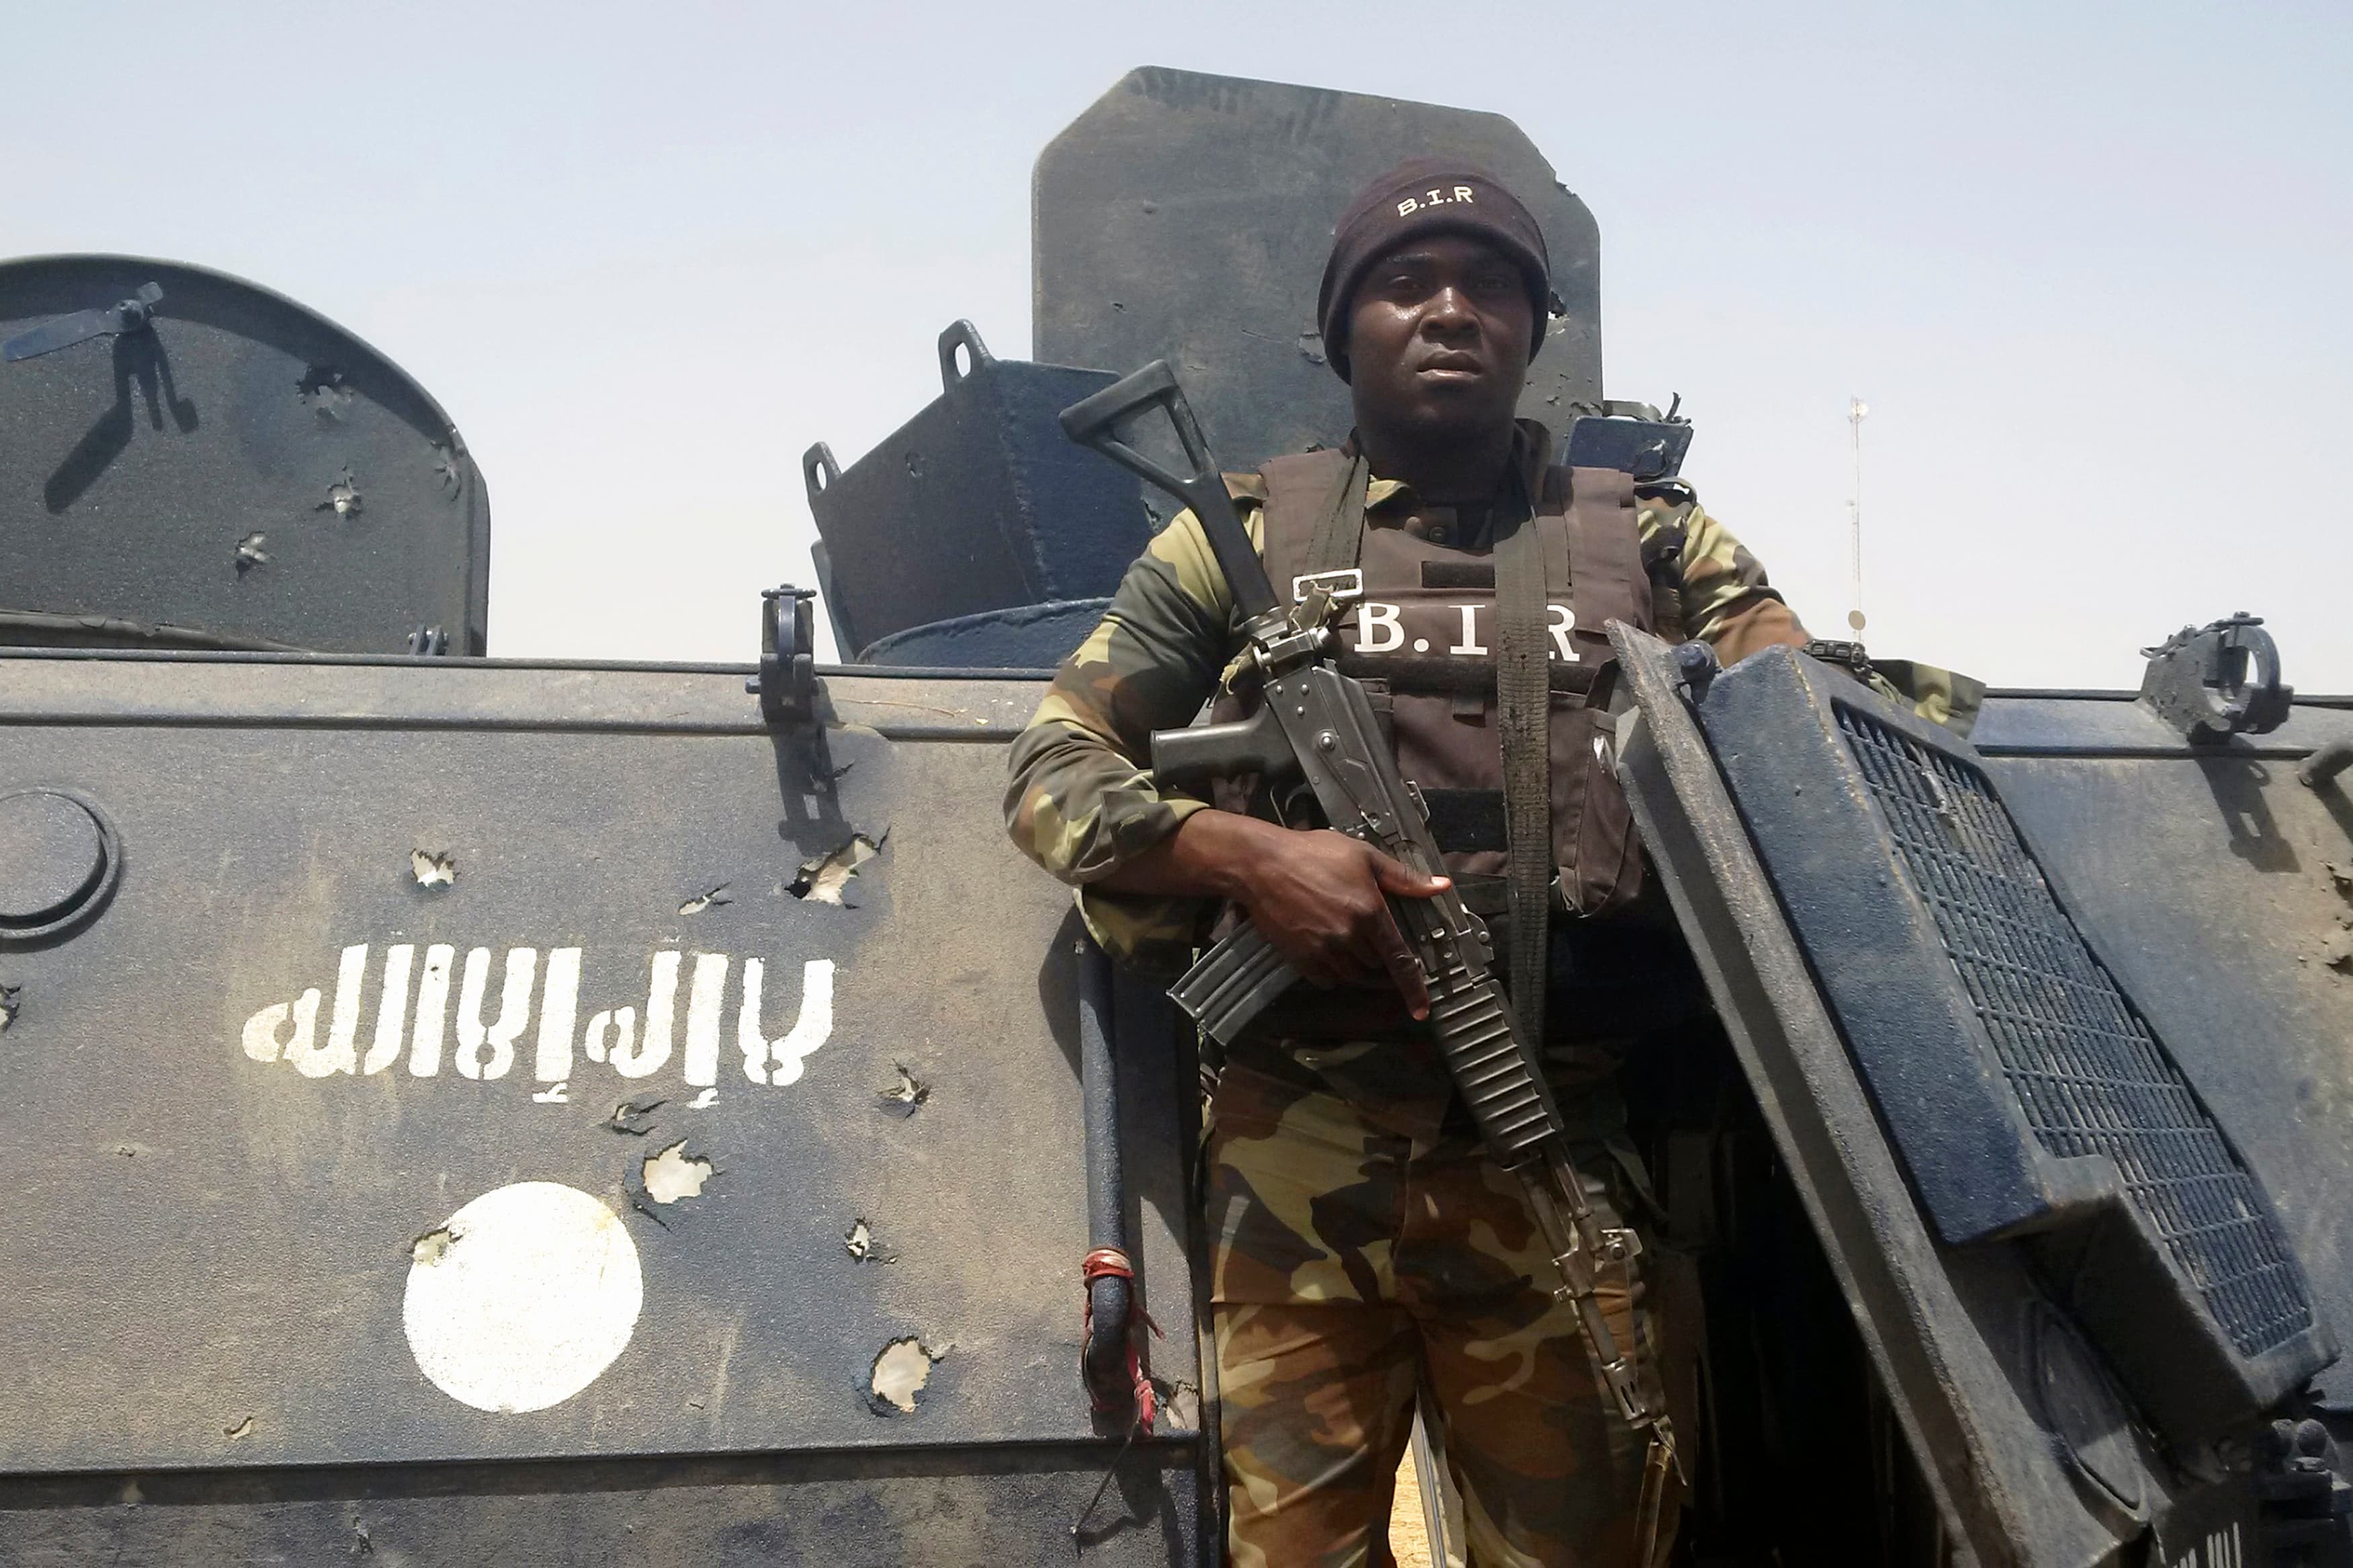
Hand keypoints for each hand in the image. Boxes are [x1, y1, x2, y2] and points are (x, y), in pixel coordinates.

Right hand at [1229, 825, 1449, 1017]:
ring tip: (1355, 950)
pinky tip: (1330, 953)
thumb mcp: (1363, 856)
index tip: (1421, 1010)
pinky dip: (1334, 973)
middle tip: (1377, 947)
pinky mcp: (1300, 958)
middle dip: (1380, 962)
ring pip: (1351, 976)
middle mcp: (1349, 937)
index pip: (1399, 959)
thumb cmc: (1313, 852)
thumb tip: (1442, 886)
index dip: (1413, 988)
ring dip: (1359, 969)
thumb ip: (1404, 877)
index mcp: (1370, 912)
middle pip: (1376, 968)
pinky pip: (1326, 979)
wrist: (1260, 864)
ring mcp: (1323, 950)